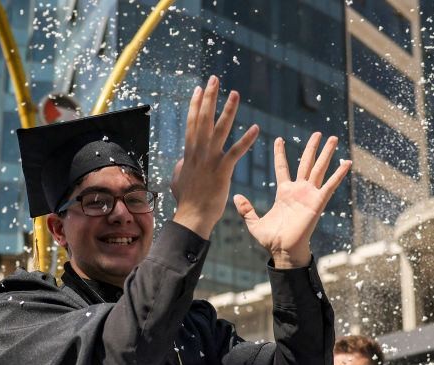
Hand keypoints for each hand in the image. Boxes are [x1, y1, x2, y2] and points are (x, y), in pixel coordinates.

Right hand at [172, 76, 258, 238]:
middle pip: (204, 119)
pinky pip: (236, 152)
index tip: (200, 88)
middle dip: (210, 97)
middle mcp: (199, 152)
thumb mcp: (178, 179)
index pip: (193, 123)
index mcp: (190, 153)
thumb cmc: (186, 201)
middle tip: (215, 78)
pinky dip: (246, 140)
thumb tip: (181, 161)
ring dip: (228, 110)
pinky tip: (255, 128)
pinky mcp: (222, 171)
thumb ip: (181, 166)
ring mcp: (210, 160)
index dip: (196, 104)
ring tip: (235, 93)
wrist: (192, 216)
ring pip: (220, 130)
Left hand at [234, 133, 351, 268]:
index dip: (280, 153)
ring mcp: (309, 195)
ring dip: (326, 154)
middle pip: (306, 163)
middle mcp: (298, 191)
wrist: (283, 251)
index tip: (279, 138)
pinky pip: (330, 186)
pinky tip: (347, 163)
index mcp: (284, 192)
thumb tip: (236, 197)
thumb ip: (246, 209)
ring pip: (319, 169)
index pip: (282, 167)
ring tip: (333, 138)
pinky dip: (339, 175)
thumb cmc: (271, 240)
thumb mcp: (254, 223)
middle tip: (319, 133)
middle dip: (313, 148)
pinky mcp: (318, 202)